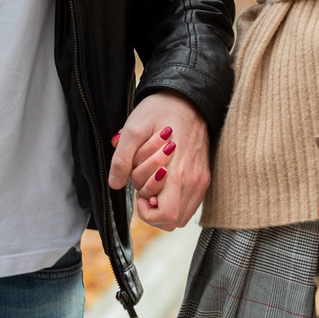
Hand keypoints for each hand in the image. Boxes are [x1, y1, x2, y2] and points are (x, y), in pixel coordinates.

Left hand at [107, 92, 210, 230]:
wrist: (186, 96)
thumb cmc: (160, 110)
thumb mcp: (133, 130)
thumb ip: (122, 160)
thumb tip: (115, 184)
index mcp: (179, 173)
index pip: (167, 217)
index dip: (147, 212)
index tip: (138, 193)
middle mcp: (195, 181)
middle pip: (173, 220)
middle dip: (152, 204)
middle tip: (144, 181)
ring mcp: (201, 179)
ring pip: (182, 214)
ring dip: (163, 201)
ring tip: (153, 178)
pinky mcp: (203, 175)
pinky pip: (188, 202)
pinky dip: (173, 196)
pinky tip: (164, 176)